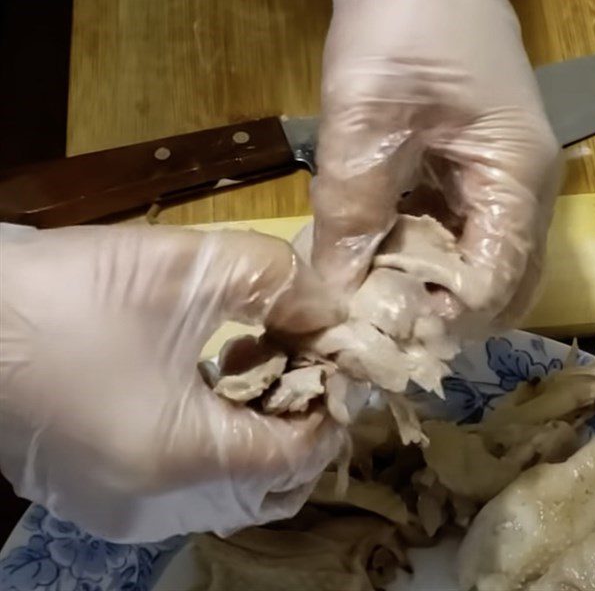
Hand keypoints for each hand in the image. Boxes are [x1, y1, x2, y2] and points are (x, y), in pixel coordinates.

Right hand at [0, 224, 344, 541]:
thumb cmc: (72, 291)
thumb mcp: (188, 268)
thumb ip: (280, 283)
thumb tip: (330, 309)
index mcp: (179, 461)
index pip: (296, 457)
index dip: (331, 407)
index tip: (340, 357)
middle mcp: (151, 508)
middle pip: (267, 489)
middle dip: (304, 427)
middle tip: (311, 365)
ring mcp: (118, 510)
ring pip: (228, 492)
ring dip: (263, 436)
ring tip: (266, 367)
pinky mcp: (95, 493)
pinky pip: (186, 487)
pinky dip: (219, 445)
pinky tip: (216, 385)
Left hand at [310, 0, 561, 322]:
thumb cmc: (400, 17)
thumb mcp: (365, 115)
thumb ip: (352, 208)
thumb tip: (334, 293)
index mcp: (517, 176)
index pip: (496, 285)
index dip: (438, 321)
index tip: (372, 335)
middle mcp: (524, 187)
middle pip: (497, 283)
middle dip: (436, 312)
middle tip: (368, 325)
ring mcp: (502, 174)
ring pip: (476, 260)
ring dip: (424, 284)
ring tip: (361, 295)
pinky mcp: (475, 163)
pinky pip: (456, 228)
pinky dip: (418, 249)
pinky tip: (370, 251)